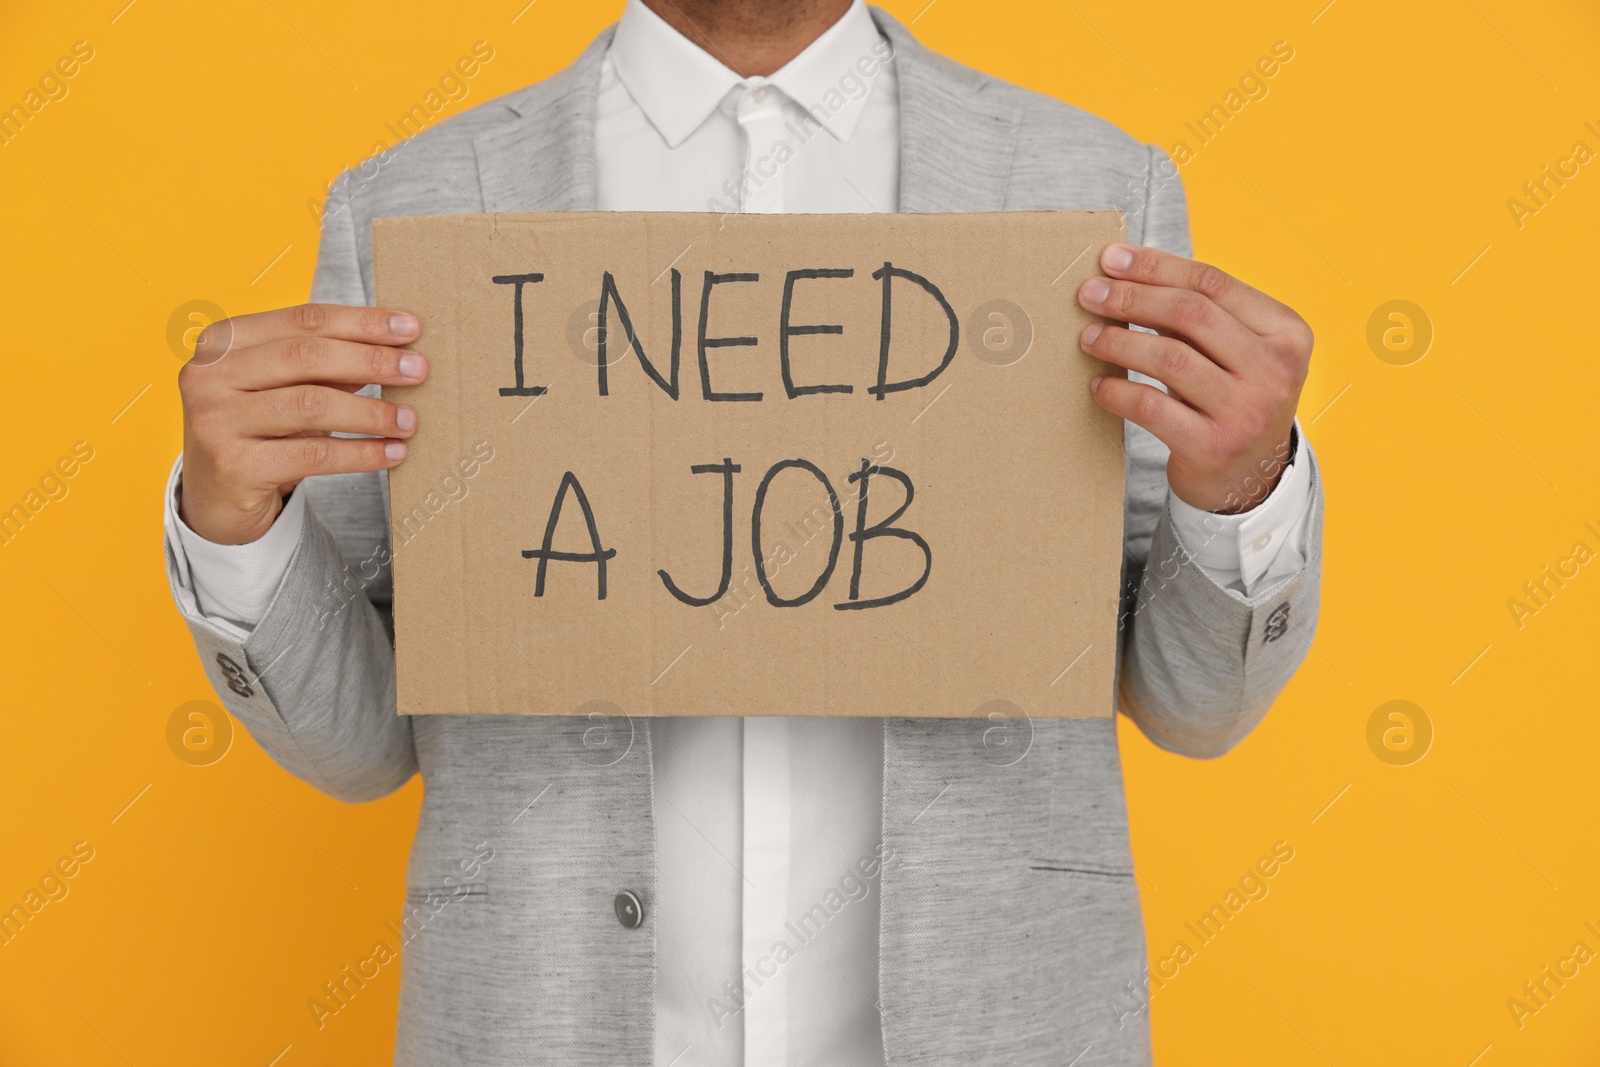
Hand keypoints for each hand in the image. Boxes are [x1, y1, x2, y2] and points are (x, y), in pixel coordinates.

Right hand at [177, 304, 428, 544]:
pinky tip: (393, 452)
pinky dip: (362, 453)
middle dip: (372, 360)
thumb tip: (397, 348)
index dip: (362, 322)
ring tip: (409, 420)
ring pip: (312, 405)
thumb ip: (327, 365)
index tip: (410, 328)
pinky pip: (315, 454)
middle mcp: (208, 376)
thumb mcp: (284, 387)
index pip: (304, 320)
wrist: (216, 498)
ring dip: (371, 412)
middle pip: (307, 357)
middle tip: (419, 370)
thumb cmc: (259, 429)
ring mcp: (216, 422)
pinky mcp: (234, 467)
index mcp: (222, 341)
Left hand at [1077, 243, 1312, 513]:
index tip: (1112, 260)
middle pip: (1190, 314)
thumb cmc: (1234, 400)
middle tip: (1090, 295)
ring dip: (1119, 342)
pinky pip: (1151, 407)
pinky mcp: (1213, 446)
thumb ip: (1200, 316)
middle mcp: (1274, 369)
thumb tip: (1125, 274)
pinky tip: (1099, 385)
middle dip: (1132, 298)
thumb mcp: (1238, 353)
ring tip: (1090, 337)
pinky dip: (1118, 391)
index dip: (1156, 266)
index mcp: (1286, 332)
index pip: (1212, 283)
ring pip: (1169, 358)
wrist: (1251, 479)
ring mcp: (1246, 410)